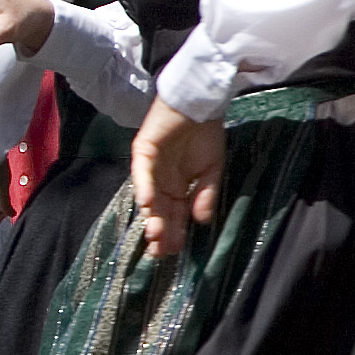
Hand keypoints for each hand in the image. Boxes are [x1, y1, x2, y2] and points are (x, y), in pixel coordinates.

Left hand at [131, 102, 223, 258]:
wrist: (200, 103)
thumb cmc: (207, 133)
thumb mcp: (213, 170)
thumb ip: (207, 195)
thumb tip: (202, 221)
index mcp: (177, 186)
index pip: (174, 215)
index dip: (174, 232)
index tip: (175, 252)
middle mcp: (161, 181)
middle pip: (158, 211)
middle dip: (160, 231)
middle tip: (160, 252)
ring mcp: (150, 167)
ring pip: (148, 197)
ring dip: (150, 215)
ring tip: (153, 235)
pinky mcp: (143, 152)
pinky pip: (141, 174)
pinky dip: (143, 188)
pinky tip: (146, 204)